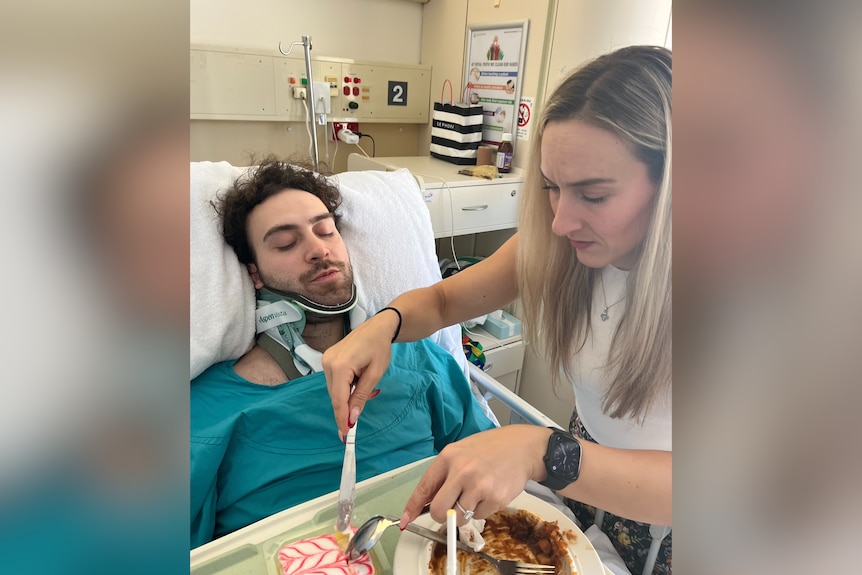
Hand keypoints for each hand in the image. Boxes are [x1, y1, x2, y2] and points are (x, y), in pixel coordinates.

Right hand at [322, 310, 398, 438]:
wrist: (378, 327)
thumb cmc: (380, 348)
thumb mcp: (375, 374)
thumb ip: (361, 396)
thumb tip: (351, 418)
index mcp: (340, 366)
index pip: (338, 399)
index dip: (341, 418)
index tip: (345, 435)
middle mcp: (328, 363)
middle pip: (335, 396)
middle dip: (346, 408)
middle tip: (358, 418)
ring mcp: (326, 360)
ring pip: (334, 390)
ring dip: (347, 396)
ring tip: (365, 386)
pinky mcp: (328, 359)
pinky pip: (334, 381)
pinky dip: (345, 387)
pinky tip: (358, 380)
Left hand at [400, 425, 552, 526]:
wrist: (523, 447)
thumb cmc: (491, 448)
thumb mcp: (462, 452)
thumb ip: (445, 474)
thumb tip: (428, 500)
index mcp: (449, 457)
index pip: (424, 487)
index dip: (412, 507)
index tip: (406, 520)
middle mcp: (461, 471)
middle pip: (438, 510)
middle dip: (441, 515)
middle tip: (449, 510)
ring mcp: (479, 486)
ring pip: (458, 518)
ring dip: (464, 513)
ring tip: (476, 495)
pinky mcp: (495, 499)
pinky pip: (479, 517)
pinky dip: (482, 510)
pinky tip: (490, 493)